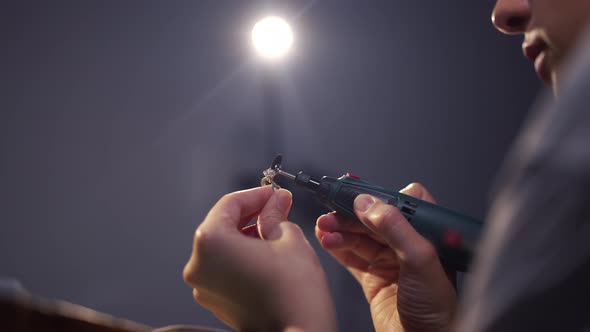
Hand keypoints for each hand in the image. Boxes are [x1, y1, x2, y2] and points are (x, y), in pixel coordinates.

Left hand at [183, 186, 335, 331]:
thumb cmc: (295, 291)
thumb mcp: (289, 238)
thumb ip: (276, 214)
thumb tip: (276, 200)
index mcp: (210, 242)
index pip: (230, 204)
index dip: (256, 194)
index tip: (275, 193)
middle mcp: (198, 264)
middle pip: (223, 224)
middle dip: (252, 214)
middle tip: (279, 206)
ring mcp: (204, 287)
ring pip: (224, 247)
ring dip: (247, 234)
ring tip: (277, 229)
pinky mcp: (215, 302)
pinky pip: (225, 268)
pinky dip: (243, 256)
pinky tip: (267, 252)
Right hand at [315, 183, 456, 331]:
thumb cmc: (438, 310)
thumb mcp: (420, 260)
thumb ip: (395, 227)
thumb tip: (369, 203)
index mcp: (427, 234)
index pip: (400, 202)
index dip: (377, 197)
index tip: (355, 196)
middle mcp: (408, 245)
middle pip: (373, 219)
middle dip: (350, 214)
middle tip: (330, 211)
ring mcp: (390, 262)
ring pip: (359, 236)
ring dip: (340, 230)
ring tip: (325, 227)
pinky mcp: (374, 280)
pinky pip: (352, 257)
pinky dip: (337, 247)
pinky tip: (326, 239)